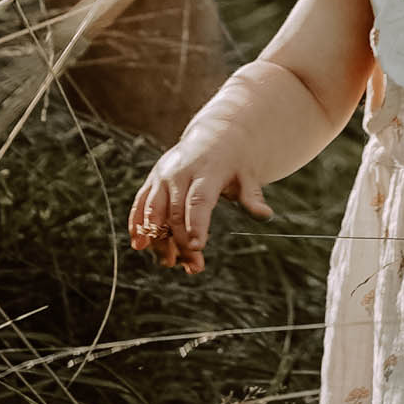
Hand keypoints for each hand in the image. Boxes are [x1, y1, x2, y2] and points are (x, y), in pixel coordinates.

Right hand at [129, 122, 273, 274]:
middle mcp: (179, 173)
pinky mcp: (153, 180)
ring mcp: (163, 176)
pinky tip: (139, 244)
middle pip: (174, 213)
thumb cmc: (235, 162)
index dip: (195, 225)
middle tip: (194, 268)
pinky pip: (140, 203)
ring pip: (153, 211)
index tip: (197, 248)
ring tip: (169, 262)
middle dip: (181, 242)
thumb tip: (266, 215)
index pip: (198, 201)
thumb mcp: (248, 176)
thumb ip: (252, 197)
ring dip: (158, 239)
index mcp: (206, 171)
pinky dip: (137, 223)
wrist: (217, 136)